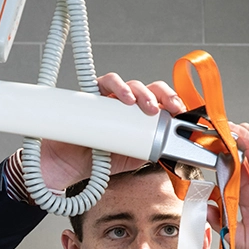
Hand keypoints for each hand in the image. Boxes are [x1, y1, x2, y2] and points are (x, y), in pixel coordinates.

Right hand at [38, 74, 187, 189]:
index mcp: (138, 117)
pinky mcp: (91, 96)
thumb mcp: (131, 158)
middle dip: (161, 94)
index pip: (159, 101)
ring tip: (146, 106)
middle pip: (148, 88)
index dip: (171, 101)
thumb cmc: (97, 160)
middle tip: (168, 107)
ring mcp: (108, 99)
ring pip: (130, 84)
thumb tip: (172, 148)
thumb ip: (150, 150)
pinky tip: (123, 98)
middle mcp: (125, 106)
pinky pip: (105, 82)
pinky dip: (116, 85)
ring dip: (141, 92)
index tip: (180, 111)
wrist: (68, 166)